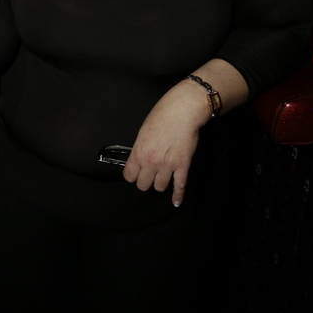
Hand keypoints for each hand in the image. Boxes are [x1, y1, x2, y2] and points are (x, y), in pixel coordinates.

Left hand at [122, 80, 209, 206]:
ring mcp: (167, 165)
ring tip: (163, 178)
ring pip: (160, 187)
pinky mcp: (182, 166)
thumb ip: (140, 148)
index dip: (133, 176)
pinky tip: (176, 201)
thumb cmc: (162, 115)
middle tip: (150, 175)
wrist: (182, 110)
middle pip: (143, 185)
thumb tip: (140, 159)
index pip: (129, 176)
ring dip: (161, 184)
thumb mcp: (143, 131)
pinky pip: (179, 186)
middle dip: (146, 181)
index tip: (136, 174)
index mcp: (138, 152)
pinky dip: (178, 195)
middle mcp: (150, 162)